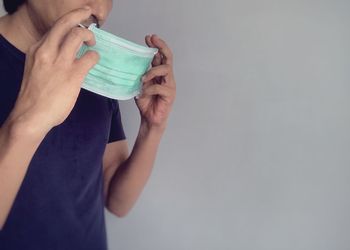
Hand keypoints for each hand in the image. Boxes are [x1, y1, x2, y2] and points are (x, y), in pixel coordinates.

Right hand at [9, 7, 98, 135]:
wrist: (31, 116)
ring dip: (89, 36)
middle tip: (87, 13)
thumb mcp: (35, 70)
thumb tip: (62, 56)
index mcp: (36, 50)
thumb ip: (47, 60)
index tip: (74, 23)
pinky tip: (94, 60)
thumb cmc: (33, 97)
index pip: (53, 29)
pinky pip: (90, 57)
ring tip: (92, 42)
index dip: (67, 23)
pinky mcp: (73, 74)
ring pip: (78, 35)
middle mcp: (47, 51)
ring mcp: (61, 62)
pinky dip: (95, 56)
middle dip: (78, 14)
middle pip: (65, 23)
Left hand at [135, 34, 175, 130]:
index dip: (157, 45)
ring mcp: (170, 85)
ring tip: (142, 79)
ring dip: (152, 71)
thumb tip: (136, 63)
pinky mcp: (170, 95)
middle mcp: (167, 77)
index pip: (161, 56)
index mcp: (160, 74)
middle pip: (168, 58)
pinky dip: (149, 89)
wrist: (150, 119)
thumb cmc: (146, 102)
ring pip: (165, 69)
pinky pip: (159, 87)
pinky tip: (142, 94)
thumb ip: (142, 75)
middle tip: (152, 39)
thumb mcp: (141, 85)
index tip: (149, 38)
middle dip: (161, 46)